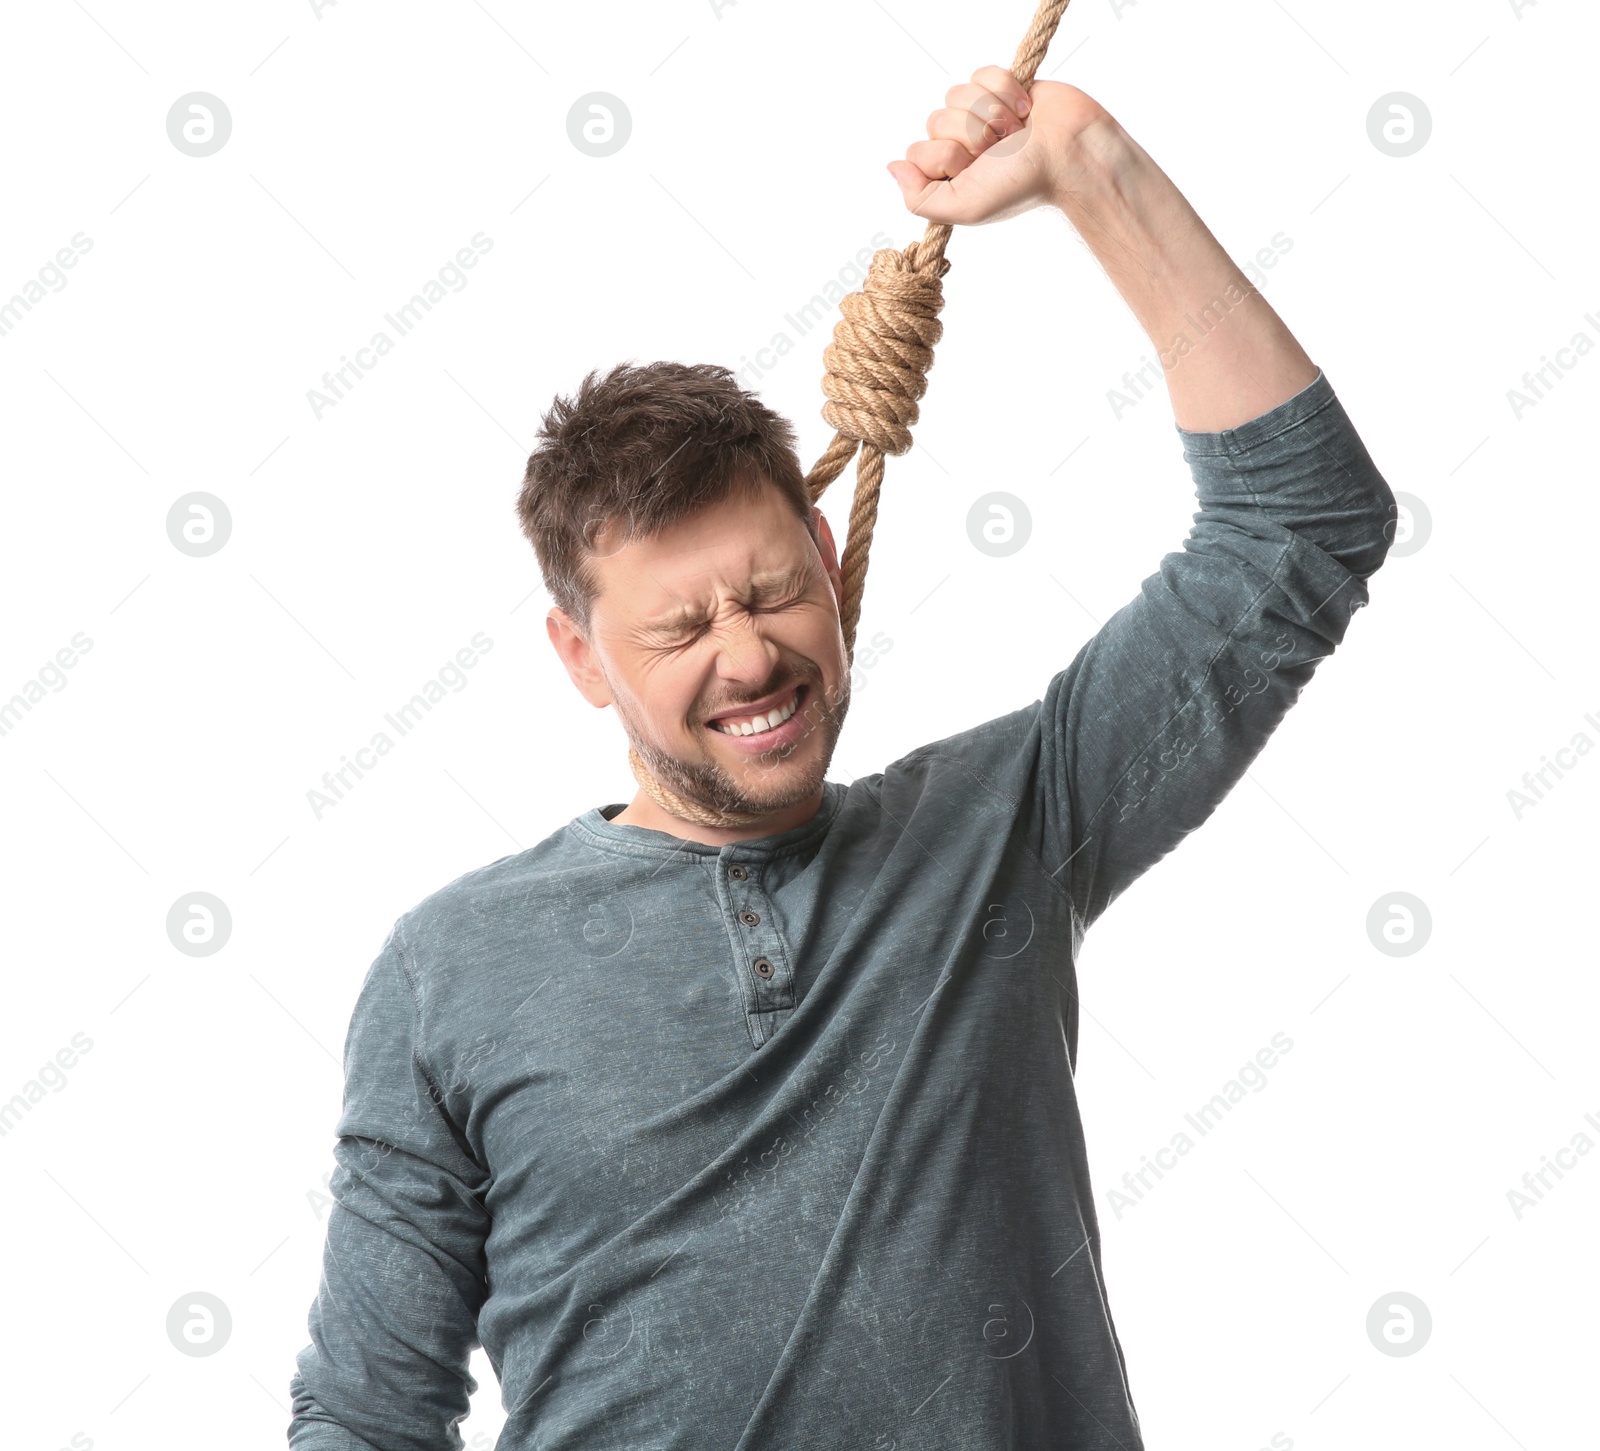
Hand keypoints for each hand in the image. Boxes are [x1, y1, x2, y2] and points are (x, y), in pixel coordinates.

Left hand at [886, 68, 1114, 226]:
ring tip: (1016, 133)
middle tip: (1002, 150)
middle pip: (936, 120)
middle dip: (971, 135)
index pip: (918, 151)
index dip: (947, 157)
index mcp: (948, 174)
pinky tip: (1024, 110)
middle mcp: (961, 144)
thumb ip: (919, 198)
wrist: (1071, 154)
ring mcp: (981, 115)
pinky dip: (1004, 89)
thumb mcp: (965, 207)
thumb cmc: (1022, 185)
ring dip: (991, 113)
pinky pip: (981, 74)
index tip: (978, 169)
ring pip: (957, 94)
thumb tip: (892, 167)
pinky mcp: (1001, 88)